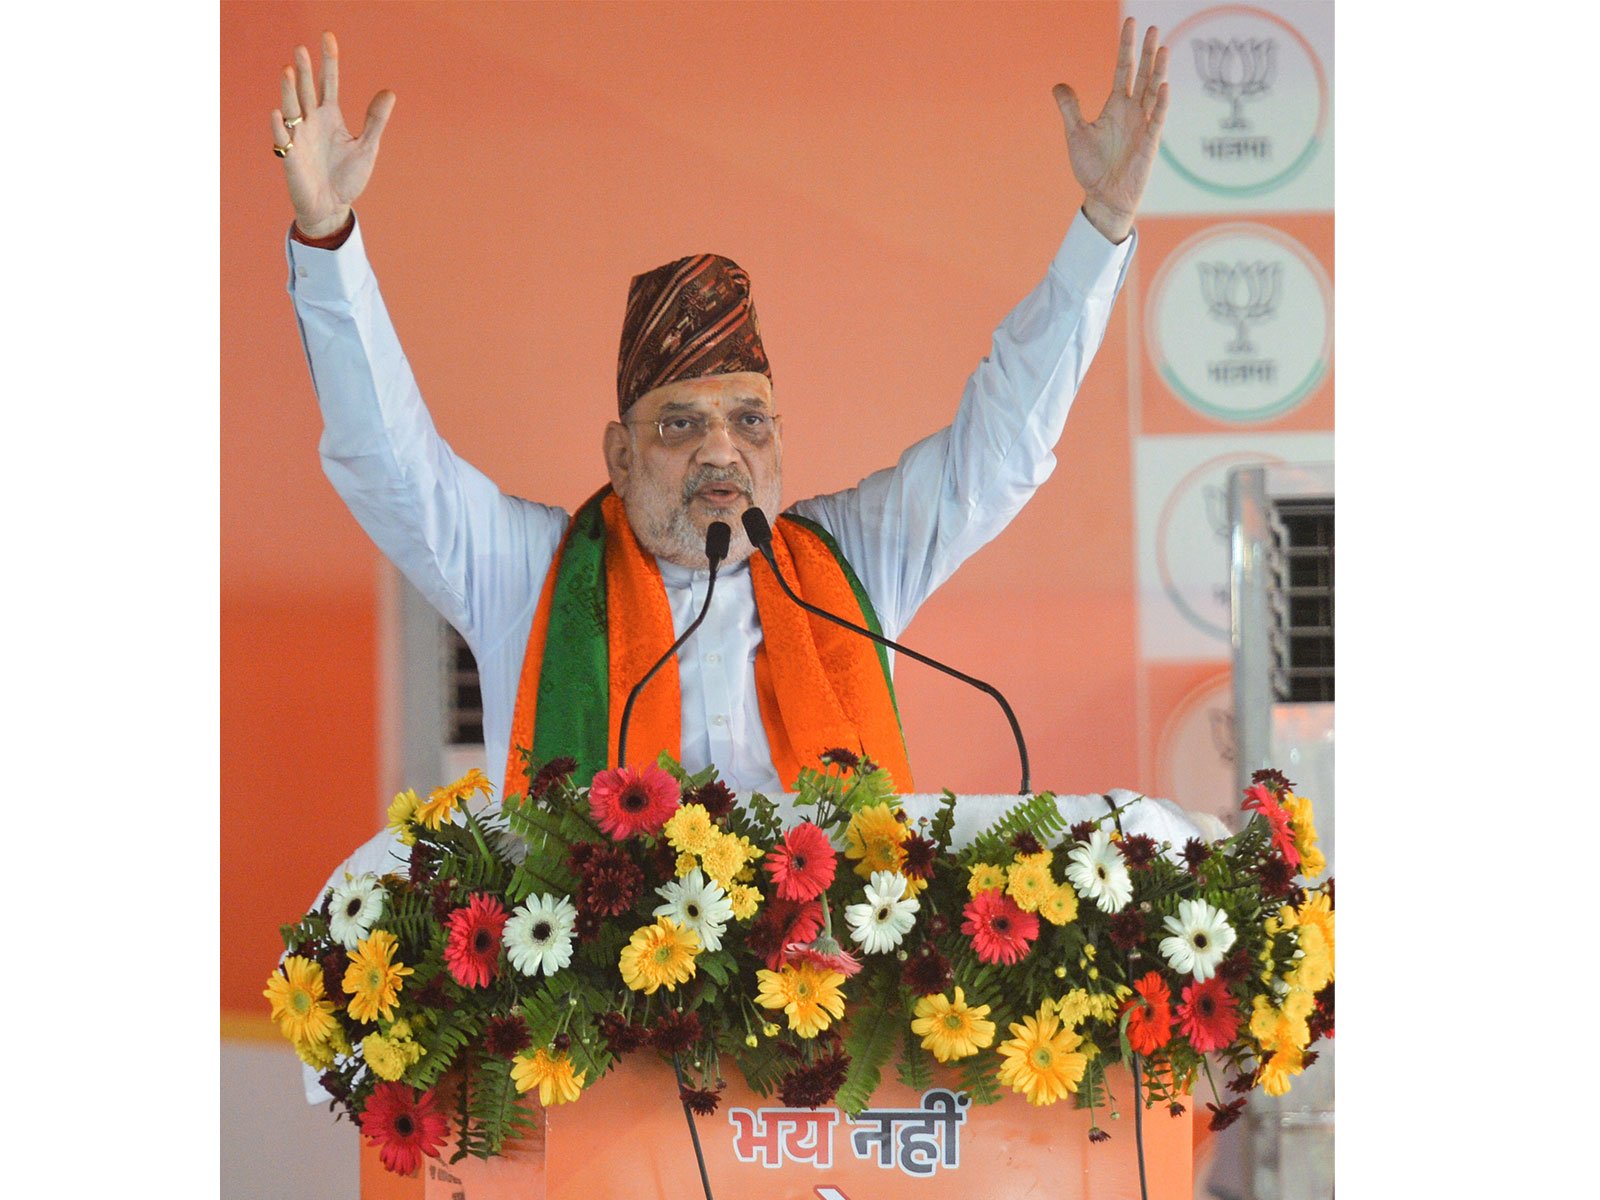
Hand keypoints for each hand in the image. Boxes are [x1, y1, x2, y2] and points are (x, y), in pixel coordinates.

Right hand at [271, 32, 395, 238]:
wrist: (332, 206)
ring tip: (289, 72)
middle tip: (301, 49)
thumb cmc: (348, 177)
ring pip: (293, 109)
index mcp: (331, 117)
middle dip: (305, 71)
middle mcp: (312, 122)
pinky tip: (280, 113)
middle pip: (307, 91)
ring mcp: (300, 138)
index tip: (328, 36)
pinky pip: (284, 139)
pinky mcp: (291, 157)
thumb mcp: (367, 147)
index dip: (328, 61)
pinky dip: (281, 127)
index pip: (329, 83)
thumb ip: (375, 120)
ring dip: (289, 92)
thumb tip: (389, 92)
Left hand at [1053, 19, 1169, 244]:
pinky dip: (1161, 104)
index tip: (1132, 22)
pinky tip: (1164, 86)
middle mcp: (1132, 111)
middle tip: (1152, 28)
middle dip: (1146, 52)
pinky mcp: (1149, 143)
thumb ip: (1070, 109)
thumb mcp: (1076, 133)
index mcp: (1116, 106)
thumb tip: (1058, 85)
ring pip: (1153, 92)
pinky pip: (1157, 119)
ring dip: (1158, 71)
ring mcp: (1143, 125)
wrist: (1103, 197)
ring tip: (1162, 48)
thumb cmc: (1092, 168)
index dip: (1127, 47)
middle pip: (1142, 75)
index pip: (1124, 69)